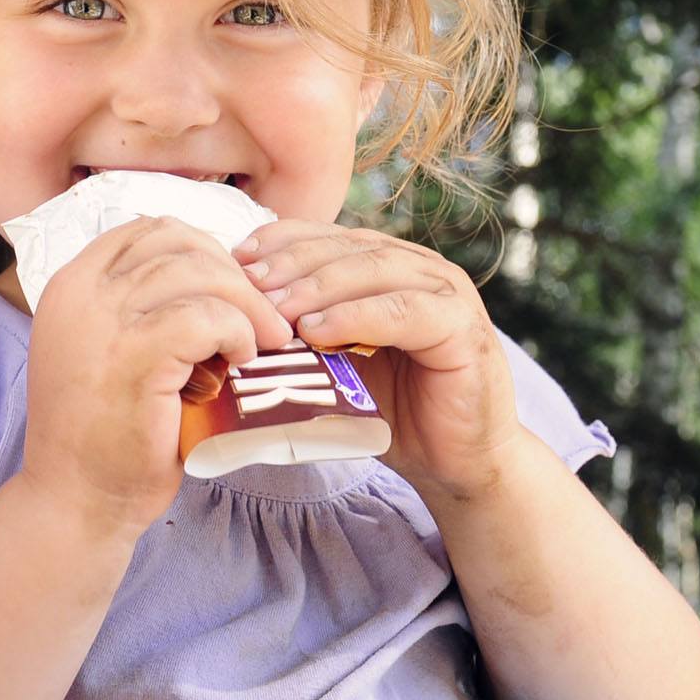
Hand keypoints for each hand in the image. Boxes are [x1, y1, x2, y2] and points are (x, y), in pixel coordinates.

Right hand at [21, 216, 293, 540]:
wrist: (75, 500)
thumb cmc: (101, 435)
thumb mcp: (102, 353)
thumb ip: (138, 310)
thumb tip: (217, 283)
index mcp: (71, 285)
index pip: (145, 231)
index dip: (199, 248)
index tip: (228, 286)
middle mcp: (81, 293)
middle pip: (176, 243)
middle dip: (230, 272)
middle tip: (263, 315)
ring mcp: (105, 322)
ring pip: (196, 273)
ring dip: (243, 303)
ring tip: (263, 340)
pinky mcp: (135, 357)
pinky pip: (205, 318)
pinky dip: (236, 332)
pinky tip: (242, 359)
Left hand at [235, 221, 520, 501]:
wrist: (457, 463)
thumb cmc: (392, 412)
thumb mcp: (336, 363)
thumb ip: (303, 331)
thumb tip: (238, 314)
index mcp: (388, 265)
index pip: (328, 236)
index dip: (281, 241)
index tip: (236, 257)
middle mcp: (419, 268)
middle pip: (346, 247)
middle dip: (291, 262)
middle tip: (247, 283)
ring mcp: (447, 293)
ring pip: (373, 270)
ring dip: (318, 286)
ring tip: (275, 308)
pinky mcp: (463, 328)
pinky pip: (404, 312)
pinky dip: (356, 316)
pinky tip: (317, 330)